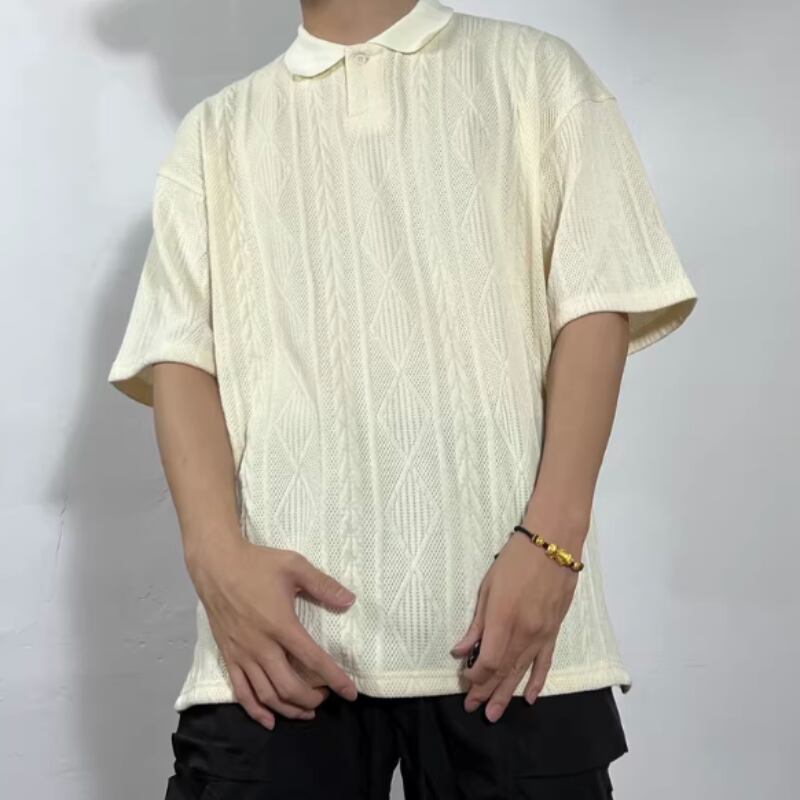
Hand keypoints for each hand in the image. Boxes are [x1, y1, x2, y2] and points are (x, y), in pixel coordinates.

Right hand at [188, 538, 358, 728]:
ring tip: (306, 711)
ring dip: (289, 709)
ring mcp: (242, 654)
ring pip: (266, 695)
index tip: (351, 693)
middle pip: (289, 687)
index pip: (313, 660)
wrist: (216, 565)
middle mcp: (261, 646)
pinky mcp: (228, 656)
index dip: (335, 679)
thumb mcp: (294, 566)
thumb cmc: (257, 564)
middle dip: (312, 699)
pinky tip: (269, 720)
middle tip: (326, 697)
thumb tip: (350, 601)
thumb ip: (323, 585)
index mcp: (281, 625)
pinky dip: (255, 711)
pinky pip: (241, 692)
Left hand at [449, 529, 581, 722]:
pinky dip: (536, 681)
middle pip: (503, 670)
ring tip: (494, 714)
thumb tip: (460, 650)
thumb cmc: (515, 560)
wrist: (554, 545)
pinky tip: (528, 698)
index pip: (488, 660)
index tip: (465, 683)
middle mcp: (524, 632)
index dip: (475, 676)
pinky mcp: (554, 631)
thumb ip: (476, 623)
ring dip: (507, 694)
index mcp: (503, 619)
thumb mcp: (488, 587)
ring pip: (522, 672)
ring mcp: (542, 634)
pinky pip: (544, 663)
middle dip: (486, 691)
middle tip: (473, 708)